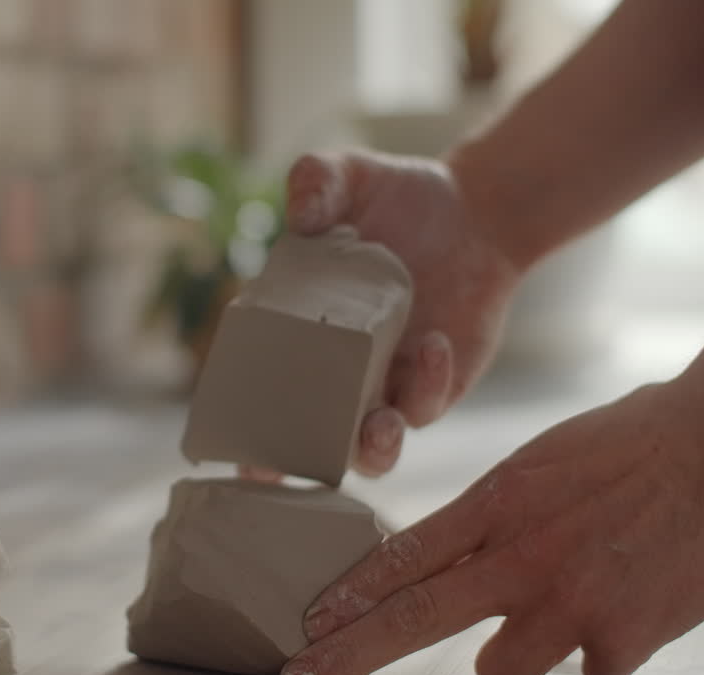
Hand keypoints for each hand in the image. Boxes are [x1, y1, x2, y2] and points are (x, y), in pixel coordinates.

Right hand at [243, 151, 522, 480]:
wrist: (476, 212)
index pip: (256, 385)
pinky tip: (432, 345)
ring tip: (376, 429)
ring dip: (368, 449)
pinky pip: (423, 406)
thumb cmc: (401, 197)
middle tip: (277, 469)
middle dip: (288, 464)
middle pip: (303, 437)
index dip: (238, 423)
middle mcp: (336, 371)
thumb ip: (318, 181)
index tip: (227, 448)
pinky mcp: (434, 386)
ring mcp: (384, 386)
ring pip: (368, 446)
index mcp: (296, 329)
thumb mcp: (352, 176)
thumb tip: (300, 210)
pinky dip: (425, 387)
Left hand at [278, 379, 703, 674]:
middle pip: (411, 618)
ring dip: (516, 661)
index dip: (349, 595)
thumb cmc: (637, 441)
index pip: (401, 556)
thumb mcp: (541, 462)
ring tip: (558, 627)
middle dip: (346, 655)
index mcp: (494, 504)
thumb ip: (497, 513)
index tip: (309, 623)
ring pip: (498, 670)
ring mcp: (564, 600)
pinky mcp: (618, 637)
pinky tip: (621, 632)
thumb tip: (468, 549)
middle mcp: (516, 556)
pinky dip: (597, 668)